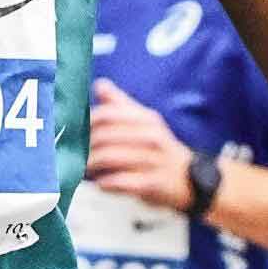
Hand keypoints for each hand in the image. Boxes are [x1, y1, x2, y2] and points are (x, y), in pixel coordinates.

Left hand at [81, 79, 194, 214]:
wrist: (193, 180)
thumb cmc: (160, 150)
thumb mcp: (146, 123)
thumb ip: (121, 105)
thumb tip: (100, 84)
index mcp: (146, 119)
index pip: (107, 114)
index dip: (87, 123)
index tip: (77, 133)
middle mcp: (150, 136)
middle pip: (104, 137)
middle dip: (86, 147)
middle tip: (75, 156)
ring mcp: (152, 160)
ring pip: (110, 158)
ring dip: (91, 166)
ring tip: (83, 170)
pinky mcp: (152, 183)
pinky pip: (121, 181)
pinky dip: (105, 183)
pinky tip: (100, 184)